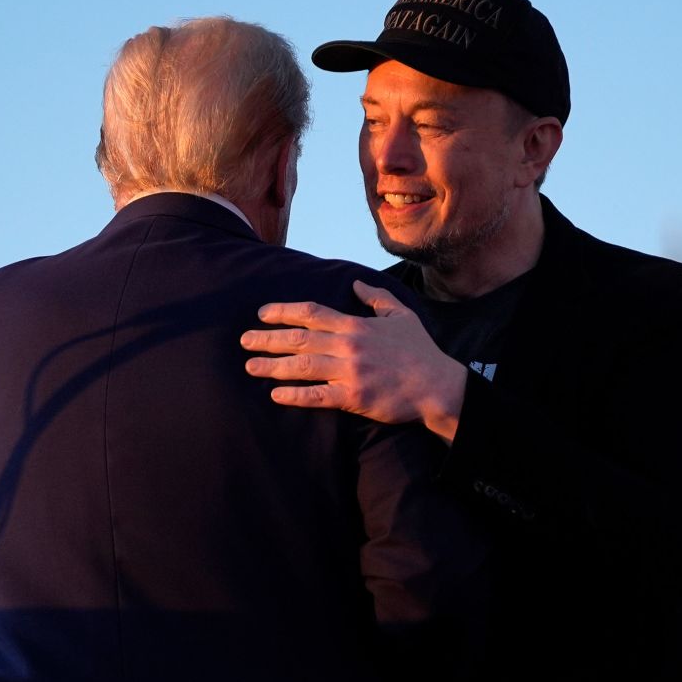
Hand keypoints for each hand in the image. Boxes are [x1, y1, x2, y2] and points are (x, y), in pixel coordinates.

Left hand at [241, 280, 465, 441]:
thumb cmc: (420, 352)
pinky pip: (316, 396)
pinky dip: (294, 395)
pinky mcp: (353, 397)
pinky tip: (275, 394)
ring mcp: (349, 372)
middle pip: (298, 339)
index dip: (283, 311)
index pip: (311, 313)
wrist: (437, 386)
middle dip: (267, 339)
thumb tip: (355, 284)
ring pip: (301, 366)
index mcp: (355, 325)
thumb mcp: (401, 316)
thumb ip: (376, 297)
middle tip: (244, 341)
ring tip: (250, 366)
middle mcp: (348, 346)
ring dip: (272, 366)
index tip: (262, 314)